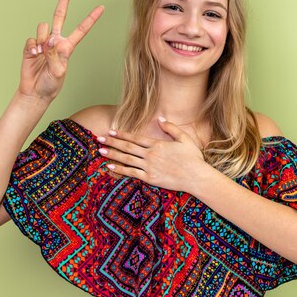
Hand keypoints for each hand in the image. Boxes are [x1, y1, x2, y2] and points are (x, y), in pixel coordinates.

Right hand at [18, 0, 103, 101]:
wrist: (35, 92)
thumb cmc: (51, 84)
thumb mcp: (59, 72)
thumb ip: (56, 55)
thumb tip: (50, 41)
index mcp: (67, 47)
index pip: (81, 29)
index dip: (91, 18)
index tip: (101, 8)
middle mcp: (56, 41)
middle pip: (59, 16)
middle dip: (63, 0)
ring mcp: (42, 43)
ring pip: (43, 27)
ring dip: (43, 40)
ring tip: (43, 54)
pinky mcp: (30, 47)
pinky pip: (31, 40)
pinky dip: (32, 48)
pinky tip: (34, 56)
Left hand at [96, 118, 210, 192]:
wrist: (197, 177)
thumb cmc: (193, 158)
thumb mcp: (184, 139)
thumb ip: (171, 128)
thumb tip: (160, 118)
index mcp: (158, 144)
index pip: (135, 138)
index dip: (122, 134)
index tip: (111, 131)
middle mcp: (151, 154)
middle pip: (127, 147)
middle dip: (112, 142)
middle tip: (99, 138)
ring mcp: (149, 167)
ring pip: (127, 159)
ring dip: (112, 154)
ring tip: (100, 151)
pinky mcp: (150, 178)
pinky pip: (132, 173)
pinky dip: (120, 169)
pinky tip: (110, 166)